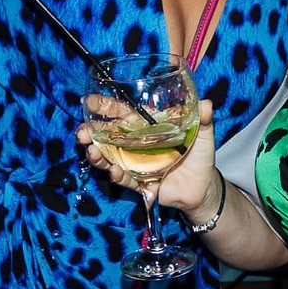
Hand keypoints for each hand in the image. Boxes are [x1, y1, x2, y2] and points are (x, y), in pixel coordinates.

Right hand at [79, 99, 220, 213]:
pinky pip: (124, 179)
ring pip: (109, 158)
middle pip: (107, 135)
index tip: (88, 102)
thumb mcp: (203, 134)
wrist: (203, 187)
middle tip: (80, 132)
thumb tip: (207, 103)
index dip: (104, 107)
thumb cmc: (199, 156)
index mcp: (145, 127)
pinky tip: (113, 171)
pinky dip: (117, 176)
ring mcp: (134, 164)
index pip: (121, 113)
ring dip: (97, 155)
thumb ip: (203, 119)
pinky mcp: (138, 183)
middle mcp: (134, 144)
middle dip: (90, 132)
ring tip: (91, 151)